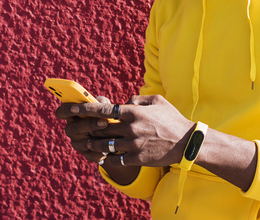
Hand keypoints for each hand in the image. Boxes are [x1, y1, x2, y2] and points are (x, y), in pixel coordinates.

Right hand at [55, 96, 115, 163]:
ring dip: (98, 139)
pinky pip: (93, 154)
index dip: (66, 110)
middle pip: (74, 128)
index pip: (62, 112)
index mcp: (72, 115)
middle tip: (104, 121)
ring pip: (85, 143)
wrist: (115, 133)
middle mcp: (72, 130)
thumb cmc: (105, 114)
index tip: (75, 108)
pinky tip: (112, 147)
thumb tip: (100, 102)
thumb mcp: (103, 105)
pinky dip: (103, 151)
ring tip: (112, 135)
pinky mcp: (88, 154)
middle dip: (90, 124)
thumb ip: (100, 102)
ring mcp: (78, 143)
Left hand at [72, 95, 194, 167]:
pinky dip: (109, 158)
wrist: (187, 142)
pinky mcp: (138, 158)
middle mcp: (131, 128)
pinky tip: (105, 156)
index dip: (85, 110)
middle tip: (80, 129)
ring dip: (95, 145)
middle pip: (100, 130)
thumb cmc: (171, 119)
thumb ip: (137, 99)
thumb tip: (123, 102)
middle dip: (88, 129)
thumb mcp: (156, 101)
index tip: (72, 110)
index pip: (103, 110)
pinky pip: (116, 160)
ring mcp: (134, 145)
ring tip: (90, 143)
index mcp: (133, 112)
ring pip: (105, 146)